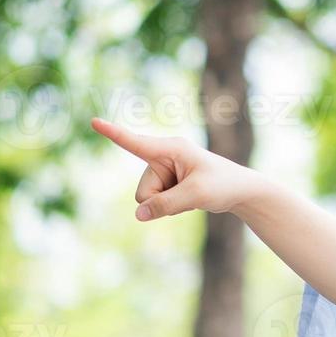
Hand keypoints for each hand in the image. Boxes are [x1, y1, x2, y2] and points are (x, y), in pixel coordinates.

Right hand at [90, 117, 274, 220]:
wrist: (241, 192)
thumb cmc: (223, 186)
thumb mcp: (195, 196)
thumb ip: (165, 205)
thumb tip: (138, 215)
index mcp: (171, 149)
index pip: (135, 142)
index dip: (113, 133)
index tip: (93, 120)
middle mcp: (164, 156)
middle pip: (142, 191)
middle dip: (159, 201)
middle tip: (189, 194)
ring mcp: (165, 170)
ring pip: (147, 199)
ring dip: (167, 204)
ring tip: (191, 195)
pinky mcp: (168, 182)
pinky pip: (157, 202)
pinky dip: (172, 206)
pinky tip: (189, 199)